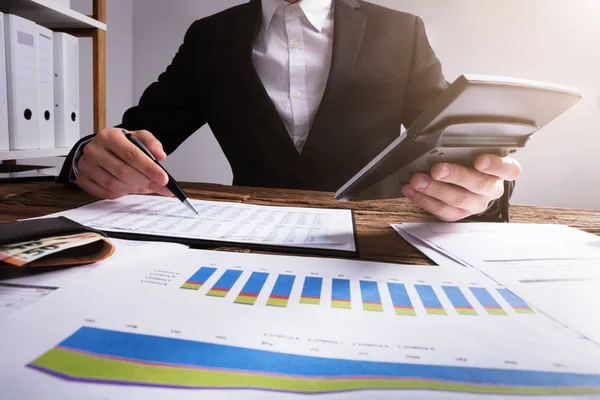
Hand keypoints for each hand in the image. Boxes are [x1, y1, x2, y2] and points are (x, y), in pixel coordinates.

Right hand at [76, 128, 171, 199]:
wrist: (100, 148)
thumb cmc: (121, 143)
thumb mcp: (138, 136)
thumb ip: (151, 143)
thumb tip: (160, 156)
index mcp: (108, 136)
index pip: (131, 154)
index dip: (149, 168)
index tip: (164, 179)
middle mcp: (94, 150)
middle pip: (124, 172)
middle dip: (146, 182)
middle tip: (161, 187)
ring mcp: (86, 166)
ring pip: (115, 185)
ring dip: (135, 189)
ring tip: (147, 186)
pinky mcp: (83, 180)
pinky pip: (106, 193)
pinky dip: (123, 194)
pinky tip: (131, 188)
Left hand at [401, 154, 520, 221]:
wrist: (469, 183)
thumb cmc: (471, 161)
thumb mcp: (475, 150)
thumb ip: (468, 146)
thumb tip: (442, 139)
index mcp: (502, 171)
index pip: (508, 169)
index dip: (495, 165)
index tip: (480, 160)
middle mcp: (492, 189)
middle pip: (478, 185)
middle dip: (455, 176)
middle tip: (437, 170)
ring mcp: (476, 204)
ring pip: (458, 200)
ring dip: (434, 190)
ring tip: (417, 180)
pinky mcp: (460, 214)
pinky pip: (442, 211)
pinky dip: (424, 200)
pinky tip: (411, 191)